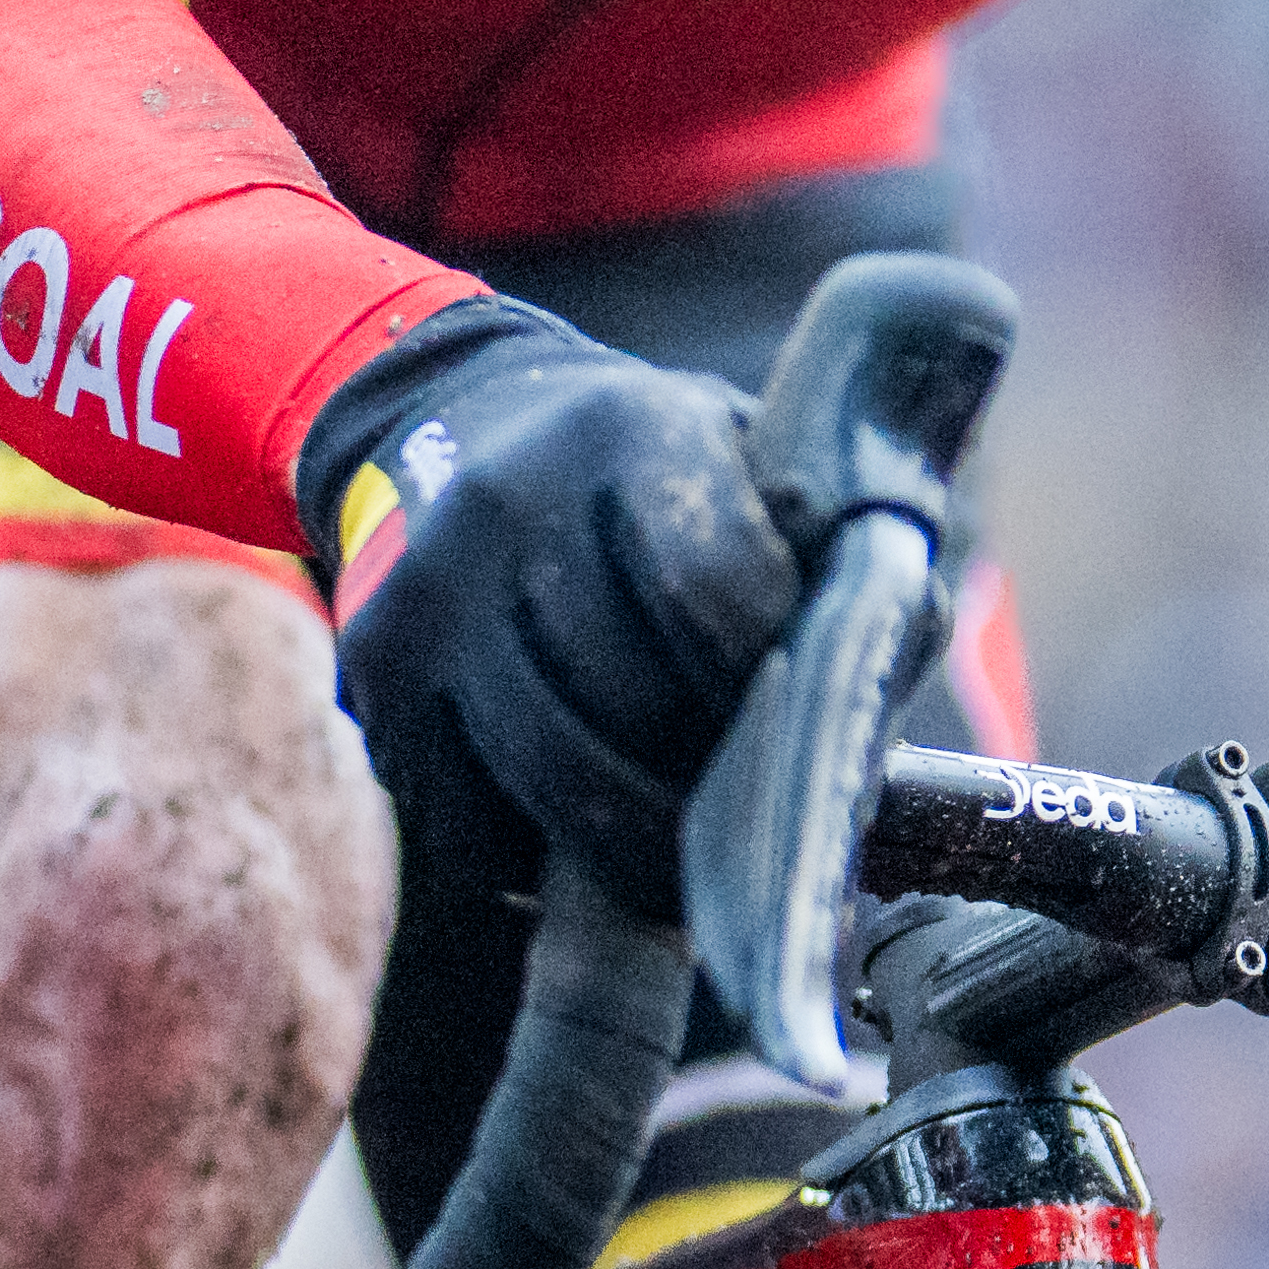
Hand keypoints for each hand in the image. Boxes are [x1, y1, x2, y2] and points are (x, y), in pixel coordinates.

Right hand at [307, 300, 804, 921]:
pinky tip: (568, 821)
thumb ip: (825, 540)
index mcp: (628, 432)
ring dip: (628, 843)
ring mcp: (432, 589)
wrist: (450, 411)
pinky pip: (464, 814)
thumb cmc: (641, 461)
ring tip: (677, 857)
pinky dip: (526, 847)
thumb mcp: (743, 449)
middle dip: (705, 788)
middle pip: (633, 705)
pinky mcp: (377, 664)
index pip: (715, 590)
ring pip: (551, 776)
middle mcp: (512, 503)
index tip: (786, 708)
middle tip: (746, 829)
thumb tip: (891, 649)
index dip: (763, 674)